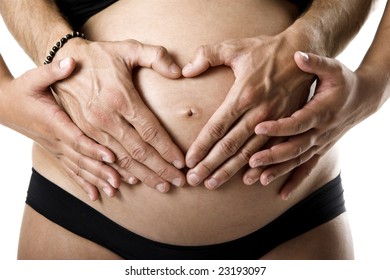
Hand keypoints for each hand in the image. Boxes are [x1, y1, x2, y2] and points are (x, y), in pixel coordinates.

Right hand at [0, 58, 118, 200]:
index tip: (111, 155)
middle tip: (121, 181)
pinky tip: (96, 196)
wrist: (4, 106)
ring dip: (97, 180)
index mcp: (54, 122)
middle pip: (81, 158)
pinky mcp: (57, 152)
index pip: (76, 138)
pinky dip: (84, 184)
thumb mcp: (34, 78)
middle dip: (102, 171)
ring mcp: (56, 148)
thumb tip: (71, 61)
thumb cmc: (22, 90)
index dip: (93, 148)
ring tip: (115, 190)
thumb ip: (53, 71)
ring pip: (79, 168)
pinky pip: (71, 171)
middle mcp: (56, 139)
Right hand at [53, 39, 185, 192]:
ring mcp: (91, 128)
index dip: (167, 150)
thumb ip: (156, 56)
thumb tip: (180, 71)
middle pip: (138, 151)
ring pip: (120, 160)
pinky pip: (98, 159)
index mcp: (122, 98)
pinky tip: (127, 182)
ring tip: (160, 185)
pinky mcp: (80, 133)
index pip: (151, 132)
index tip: (181, 163)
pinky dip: (114, 173)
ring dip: (142, 175)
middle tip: (178, 182)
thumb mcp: (129, 48)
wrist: (64, 59)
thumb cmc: (101, 56)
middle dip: (160, 169)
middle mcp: (106, 117)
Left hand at [182, 35, 313, 188]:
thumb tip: (185, 70)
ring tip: (213, 184)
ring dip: (230, 170)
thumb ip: (207, 56)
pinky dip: (260, 167)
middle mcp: (258, 112)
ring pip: (249, 153)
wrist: (303, 51)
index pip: (216, 128)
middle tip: (194, 180)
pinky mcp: (288, 124)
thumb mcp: (235, 47)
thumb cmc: (266, 49)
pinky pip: (272, 151)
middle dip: (210, 165)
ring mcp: (275, 121)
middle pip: (229, 146)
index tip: (189, 162)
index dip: (201, 147)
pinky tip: (248, 179)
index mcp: (242, 95)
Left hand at [248, 51, 370, 198]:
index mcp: (320, 110)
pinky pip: (306, 168)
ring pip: (297, 161)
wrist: (363, 99)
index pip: (297, 121)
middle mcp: (321, 131)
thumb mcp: (333, 68)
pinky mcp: (319, 150)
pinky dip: (294, 181)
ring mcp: (320, 143)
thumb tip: (297, 55)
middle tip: (250, 162)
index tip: (258, 127)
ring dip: (278, 171)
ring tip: (257, 179)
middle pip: (295, 147)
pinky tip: (281, 194)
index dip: (279, 126)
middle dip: (272, 156)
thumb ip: (315, 63)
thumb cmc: (343, 81)